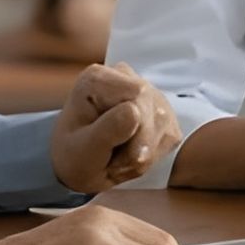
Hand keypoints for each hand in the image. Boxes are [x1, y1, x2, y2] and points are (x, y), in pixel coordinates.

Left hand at [50, 63, 182, 192]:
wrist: (80, 166)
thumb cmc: (74, 156)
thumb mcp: (83, 150)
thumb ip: (107, 129)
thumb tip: (134, 110)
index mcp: (98, 79)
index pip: (138, 94)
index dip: (133, 128)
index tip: (111, 148)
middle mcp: (124, 78)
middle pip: (154, 110)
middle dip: (138, 146)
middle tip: (112, 164)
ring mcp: (145, 93)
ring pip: (164, 125)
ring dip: (144, 154)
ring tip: (118, 160)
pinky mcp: (160, 111)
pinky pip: (170, 136)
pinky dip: (153, 155)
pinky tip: (131, 156)